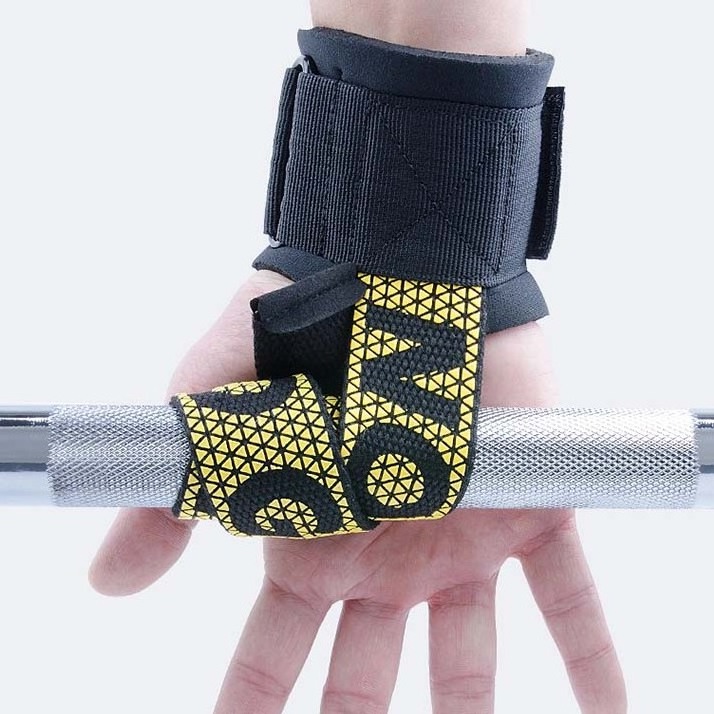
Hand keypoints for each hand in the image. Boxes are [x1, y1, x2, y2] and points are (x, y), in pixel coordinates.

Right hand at [90, 270, 625, 713]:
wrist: (394, 264)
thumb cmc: (302, 325)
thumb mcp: (221, 407)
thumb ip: (173, 491)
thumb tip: (106, 578)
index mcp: (315, 537)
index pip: (275, 648)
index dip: (253, 702)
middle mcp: (388, 552)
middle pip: (375, 674)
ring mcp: (462, 534)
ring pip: (472, 651)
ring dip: (472, 711)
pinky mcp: (528, 500)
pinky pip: (568, 590)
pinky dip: (590, 655)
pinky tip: (607, 712)